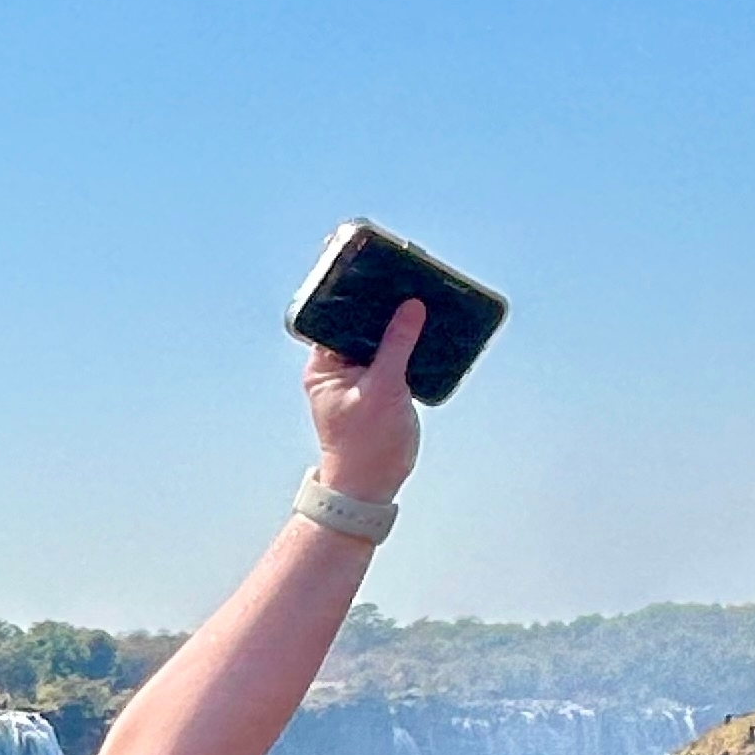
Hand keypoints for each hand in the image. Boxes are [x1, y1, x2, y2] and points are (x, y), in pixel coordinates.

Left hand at [302, 297, 423, 507]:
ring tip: (423, 292)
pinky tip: (430, 324)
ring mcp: (362, 373)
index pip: (337, 317)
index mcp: (324, 365)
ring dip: (400, 321)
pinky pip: (397, 352)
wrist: (373, 484)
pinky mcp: (383, 382)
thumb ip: (395, 346)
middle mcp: (339, 365)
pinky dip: (412, 341)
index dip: (356, 294)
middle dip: (384, 305)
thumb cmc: (365, 446)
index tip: (378, 271)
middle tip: (408, 277)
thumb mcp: (382, 391)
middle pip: (362, 323)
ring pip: (382, 336)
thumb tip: (410, 307)